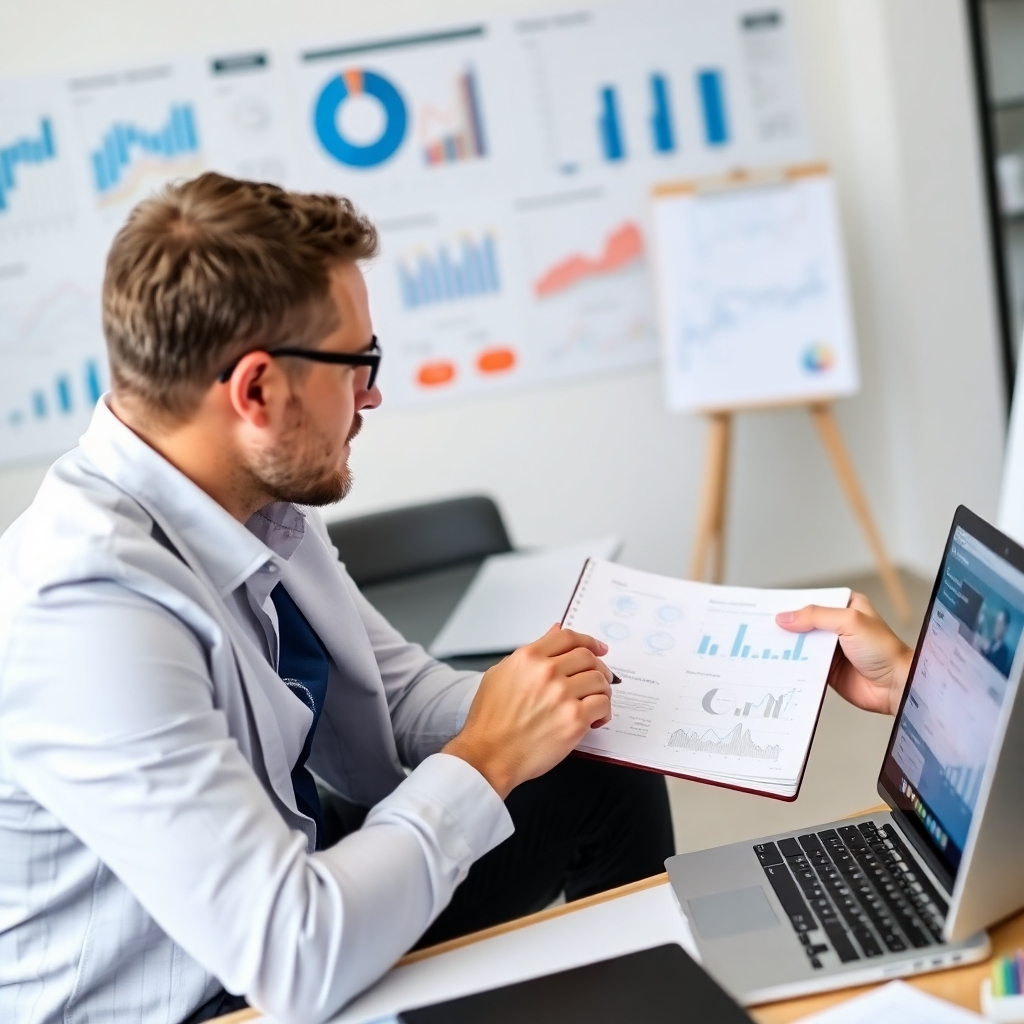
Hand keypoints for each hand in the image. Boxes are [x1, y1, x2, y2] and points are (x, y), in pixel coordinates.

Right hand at [443, 625, 613, 797]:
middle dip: (599, 667)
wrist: (489, 755)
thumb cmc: (490, 720)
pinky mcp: (574, 720)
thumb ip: (530, 653)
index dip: (589, 641)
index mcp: (528, 658)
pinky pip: (602, 705)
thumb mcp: (500, 674)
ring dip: (602, 689)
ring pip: (599, 680)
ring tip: (596, 700)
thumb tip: (553, 632)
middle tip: (600, 677)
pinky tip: (595, 718)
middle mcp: (547, 672)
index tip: (598, 648)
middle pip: (588, 657)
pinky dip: (604, 711)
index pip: (568, 638)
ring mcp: (562, 695)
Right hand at [775, 593, 912, 715]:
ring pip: (802, 644)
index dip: (792, 604)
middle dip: (785, 626)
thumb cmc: (883, 650)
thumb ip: (816, 616)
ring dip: (787, 646)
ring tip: (763, 644)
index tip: (769, 607)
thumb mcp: (850, 621)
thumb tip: (784, 617)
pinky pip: (805, 664)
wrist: (896, 686)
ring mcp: (832, 648)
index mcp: (846, 607)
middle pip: (804, 623)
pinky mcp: (827, 669)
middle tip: (760, 626)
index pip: (812, 601)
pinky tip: (777, 662)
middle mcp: (838, 626)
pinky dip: (793, 663)